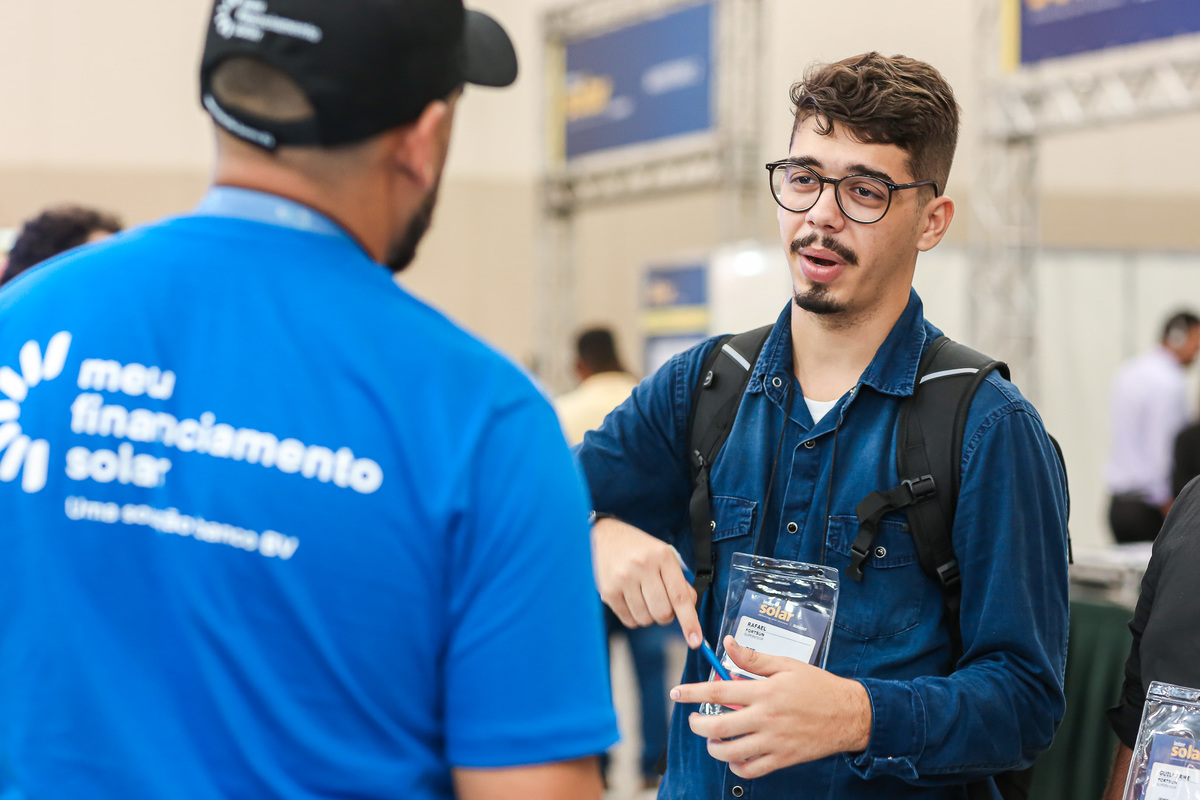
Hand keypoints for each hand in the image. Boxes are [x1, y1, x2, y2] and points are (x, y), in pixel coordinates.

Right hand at [590, 517, 700, 646]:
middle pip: (663, 613)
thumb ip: (680, 582)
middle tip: (661, 601)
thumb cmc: (640, 550)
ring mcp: (623, 579)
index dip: (690, 622)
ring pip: (646, 619)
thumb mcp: (665, 556)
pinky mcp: (608, 591)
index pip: (680, 596)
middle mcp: (643, 567)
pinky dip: (634, 617)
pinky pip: (629, 621)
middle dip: (666, 615)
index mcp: (663, 557)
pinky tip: (631, 600)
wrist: (605, 537)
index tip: (696, 641)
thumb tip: (689, 610)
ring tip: (643, 597)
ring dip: (649, 616)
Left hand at [669, 636, 872, 778]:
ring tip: (712, 739)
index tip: (677, 693)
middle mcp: (766, 718)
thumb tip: (728, 643)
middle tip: (693, 721)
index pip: (718, 692)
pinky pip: (751, 770)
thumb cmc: (818, 686)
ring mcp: (774, 741)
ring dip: (714, 747)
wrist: (849, 714)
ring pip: (731, 752)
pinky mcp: (783, 758)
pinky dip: (736, 766)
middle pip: (718, 727)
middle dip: (697, 726)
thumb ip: (754, 658)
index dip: (692, 693)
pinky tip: (734, 755)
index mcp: (765, 692)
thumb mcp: (786, 664)